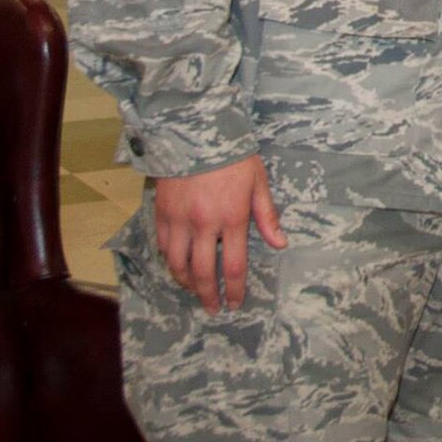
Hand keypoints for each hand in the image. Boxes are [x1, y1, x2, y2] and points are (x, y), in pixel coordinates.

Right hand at [152, 154, 286, 313]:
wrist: (197, 133)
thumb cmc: (234, 157)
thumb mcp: (258, 182)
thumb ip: (267, 216)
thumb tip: (280, 244)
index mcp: (231, 218)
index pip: (232, 265)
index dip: (233, 289)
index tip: (234, 303)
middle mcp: (203, 224)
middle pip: (202, 272)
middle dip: (207, 295)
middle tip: (212, 308)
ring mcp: (179, 220)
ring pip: (177, 264)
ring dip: (185, 282)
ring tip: (194, 290)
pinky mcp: (161, 212)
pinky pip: (162, 245)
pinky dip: (169, 260)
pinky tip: (176, 265)